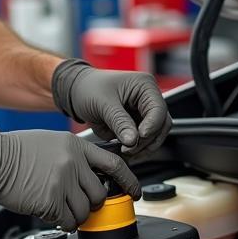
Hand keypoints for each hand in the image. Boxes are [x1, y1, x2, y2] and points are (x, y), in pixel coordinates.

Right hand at [0, 127, 140, 230]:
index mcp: (76, 146)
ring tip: (58, 207)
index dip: (128, 180)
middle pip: (99, 194)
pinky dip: (60, 222)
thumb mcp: (52, 142)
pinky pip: (66, 221)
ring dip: (74, 215)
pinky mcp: (50, 200)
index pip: (114, 164)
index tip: (134, 191)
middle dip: (90, 203)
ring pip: (84, 211)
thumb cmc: (15, 150)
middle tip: (76, 203)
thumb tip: (90, 178)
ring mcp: (62, 182)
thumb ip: (74, 157)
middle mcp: (73, 162)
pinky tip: (48, 211)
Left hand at [51, 59, 170, 156]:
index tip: (137, 139)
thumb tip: (133, 140)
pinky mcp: (137, 124)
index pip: (158, 110)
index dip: (151, 127)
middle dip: (146, 140)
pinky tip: (124, 152)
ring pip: (155, 136)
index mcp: (145, 86)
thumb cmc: (88, 88)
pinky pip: (143, 141)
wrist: (76, 92)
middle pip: (161, 125)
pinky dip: (136, 149)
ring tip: (124, 152)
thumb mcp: (103, 104)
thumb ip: (119, 122)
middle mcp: (148, 98)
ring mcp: (143, 112)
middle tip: (128, 149)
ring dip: (142, 147)